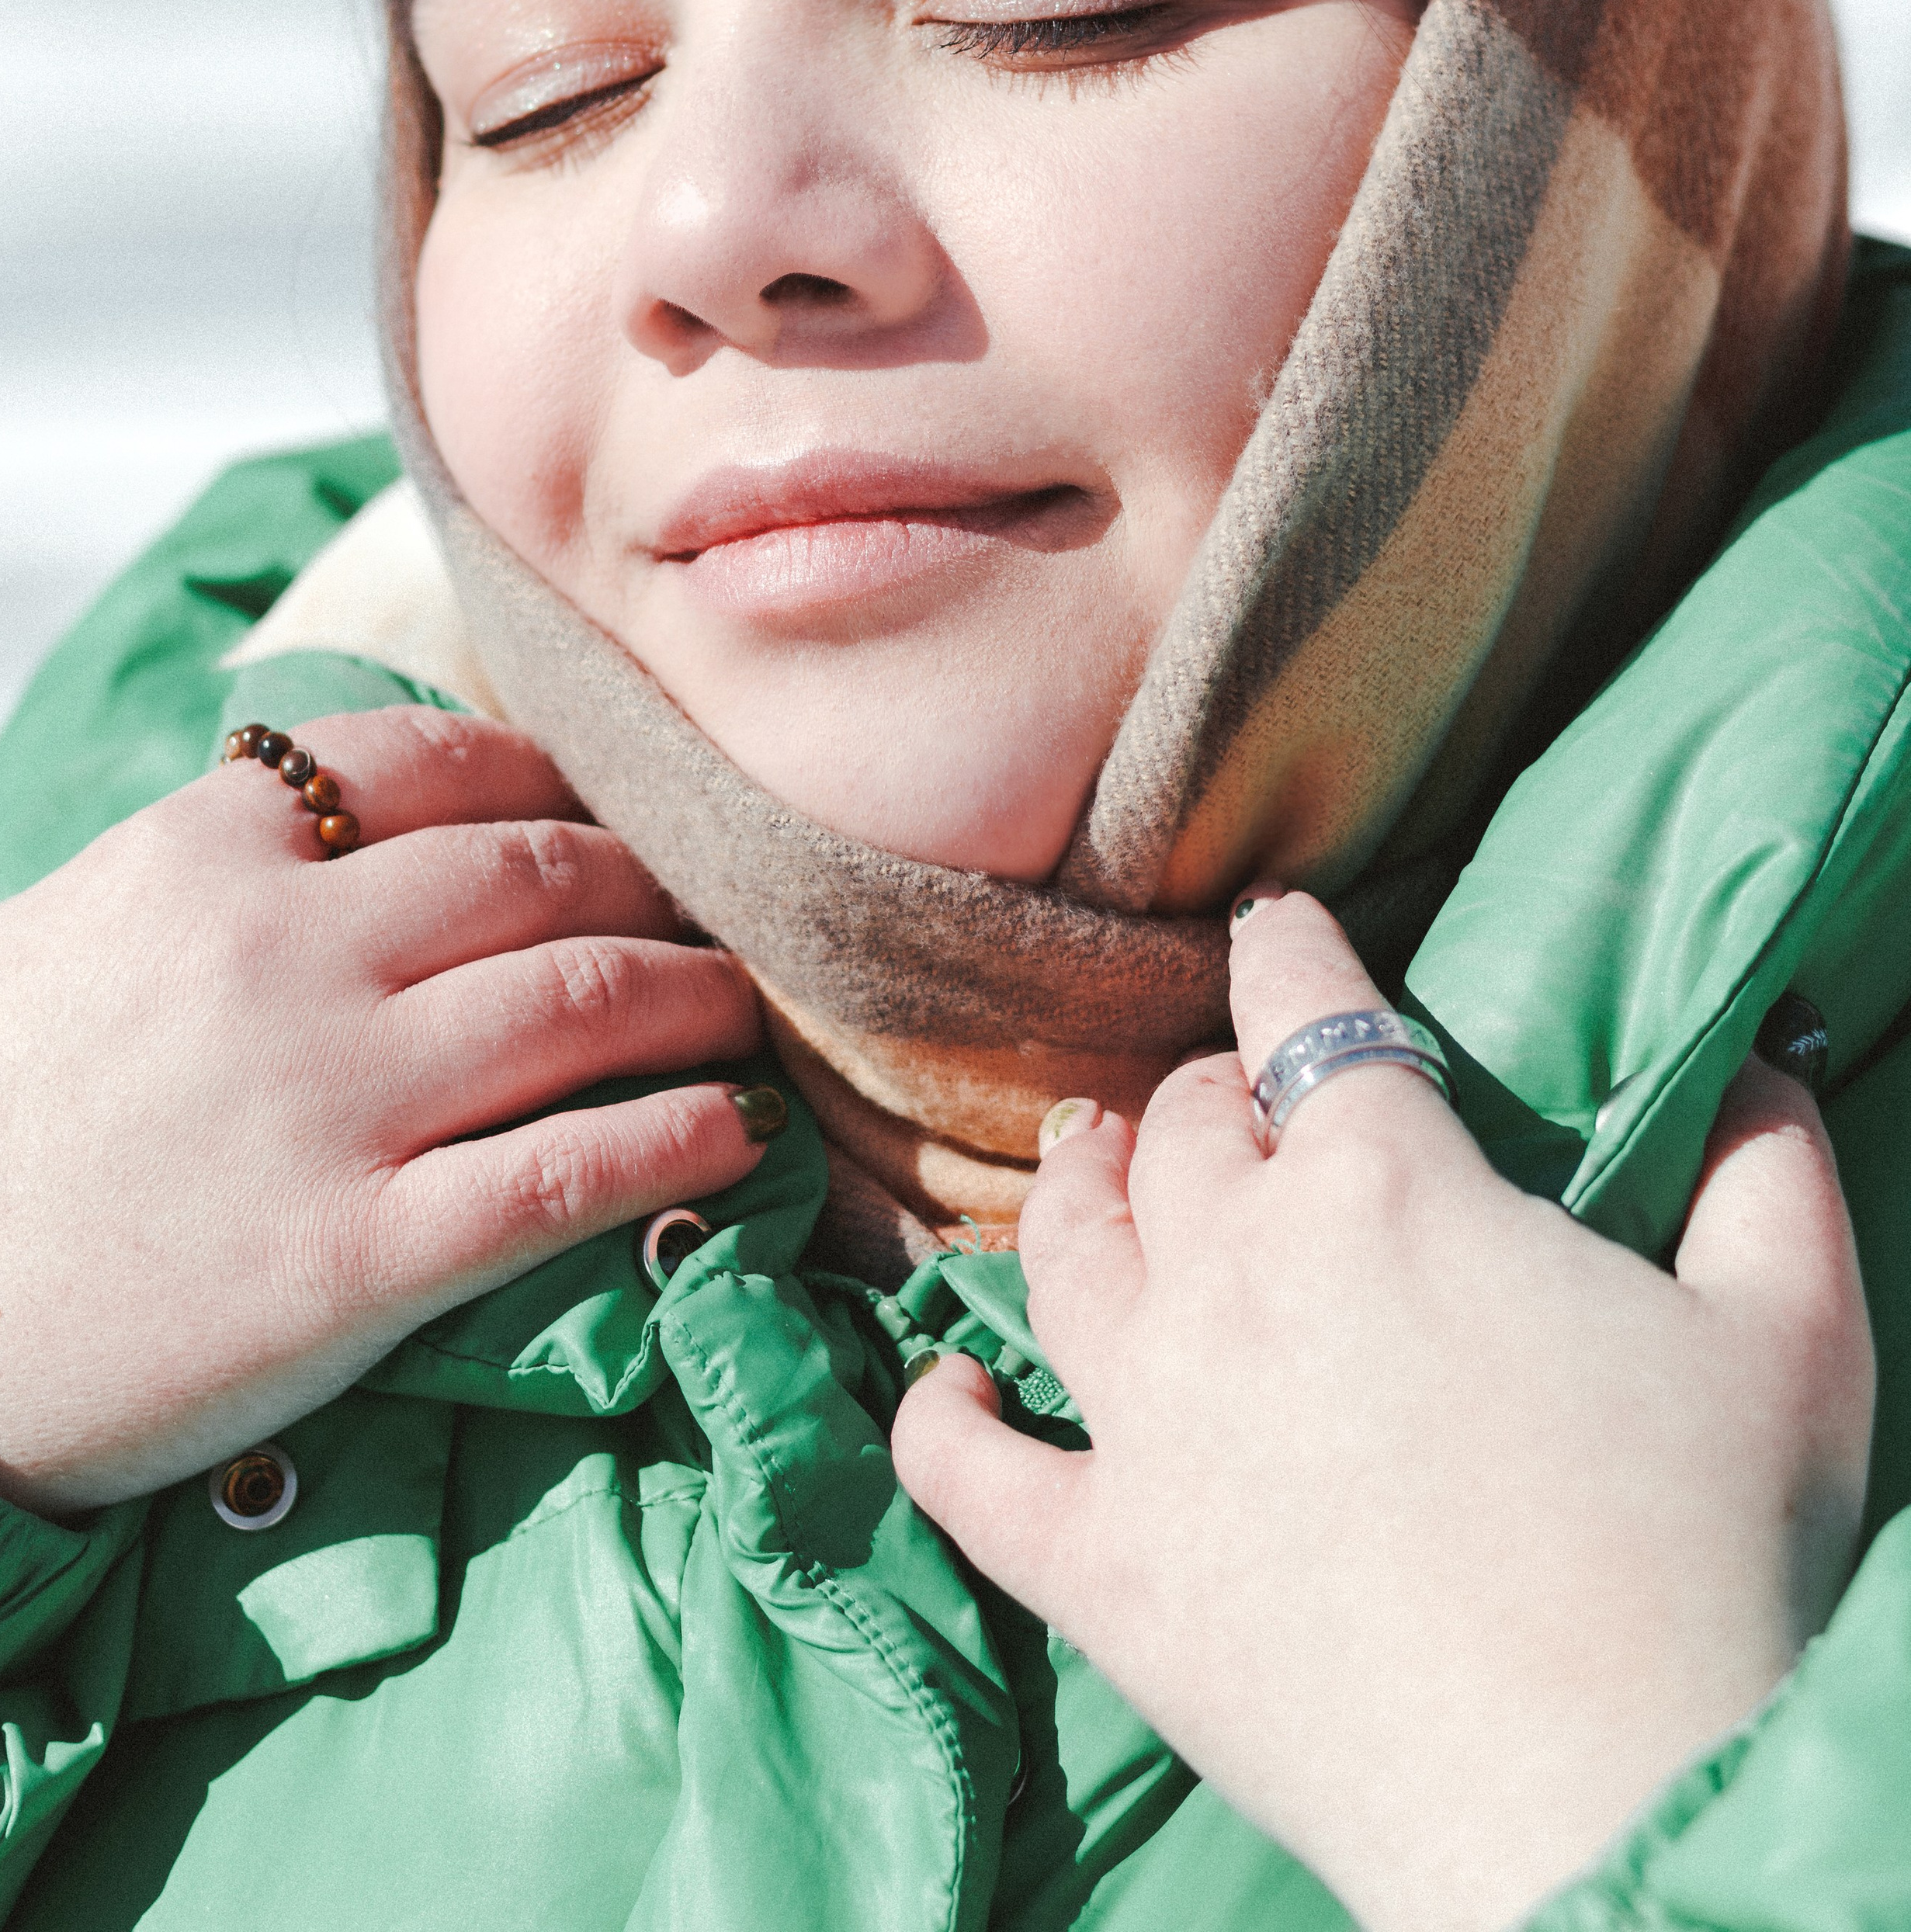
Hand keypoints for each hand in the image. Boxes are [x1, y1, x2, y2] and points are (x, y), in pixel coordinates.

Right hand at [0, 709, 769, 1511]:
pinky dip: (682, 1138)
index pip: (437, 762)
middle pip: (541, 875)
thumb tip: (346, 822)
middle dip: (649, 889)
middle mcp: (282, 953)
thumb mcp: (68, 929)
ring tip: (741, 1014)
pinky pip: (571, 1172)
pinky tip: (738, 1132)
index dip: (554, 785)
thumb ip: (217, 866)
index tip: (608, 817)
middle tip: (703, 919)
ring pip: (585, 1001)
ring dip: (697, 998)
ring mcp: (328, 1103)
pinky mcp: (358, 1258)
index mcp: (202, 852)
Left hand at [894, 891, 1874, 1931]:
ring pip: (1065, 1249)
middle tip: (1241, 1109)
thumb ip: (1767, 1166)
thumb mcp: (1793, 1333)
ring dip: (1073, 1189)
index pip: (1311, 1012)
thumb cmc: (1709, 1564)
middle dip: (1212, 1097)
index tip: (1276, 926)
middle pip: (1185, 1130)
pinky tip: (947, 1384)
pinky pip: (972, 1474)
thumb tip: (1761, 1053)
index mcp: (1386, 1187)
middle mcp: (1235, 1272)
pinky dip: (944, 1420)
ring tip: (1082, 1157)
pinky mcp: (1103, 1566)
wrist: (1607, 1809)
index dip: (1291, 949)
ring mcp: (1148, 1419)